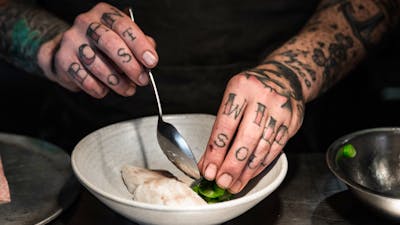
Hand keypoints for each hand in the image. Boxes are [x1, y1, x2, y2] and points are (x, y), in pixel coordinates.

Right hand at [38, 3, 157, 97]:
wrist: (69, 50)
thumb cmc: (103, 44)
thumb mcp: (123, 37)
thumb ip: (139, 44)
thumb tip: (150, 56)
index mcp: (105, 13)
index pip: (123, 26)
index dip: (140, 45)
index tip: (151, 61)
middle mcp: (86, 23)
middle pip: (109, 43)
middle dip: (129, 65)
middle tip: (141, 79)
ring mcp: (72, 40)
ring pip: (97, 64)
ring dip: (116, 81)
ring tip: (127, 89)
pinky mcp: (63, 59)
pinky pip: (83, 78)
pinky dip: (98, 88)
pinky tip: (105, 89)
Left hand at [198, 61, 304, 193]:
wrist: (284, 77)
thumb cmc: (251, 90)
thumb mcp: (232, 98)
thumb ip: (220, 128)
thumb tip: (208, 160)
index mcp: (241, 87)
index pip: (225, 124)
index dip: (216, 151)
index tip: (208, 169)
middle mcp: (263, 97)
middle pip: (246, 138)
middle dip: (232, 165)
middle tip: (222, 182)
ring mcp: (280, 109)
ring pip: (262, 147)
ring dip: (246, 171)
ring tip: (234, 184)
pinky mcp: (292, 122)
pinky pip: (275, 149)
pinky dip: (260, 165)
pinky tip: (249, 174)